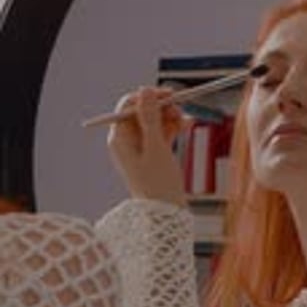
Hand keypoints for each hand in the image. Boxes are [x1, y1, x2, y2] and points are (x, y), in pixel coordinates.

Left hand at [107, 86, 193, 205]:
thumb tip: (145, 91)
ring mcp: (139, 149)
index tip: (169, 94)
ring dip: (170, 117)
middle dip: (162, 108)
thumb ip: (150, 117)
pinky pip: (161, 134)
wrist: (166, 216)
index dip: (148, 97)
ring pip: (154, 122)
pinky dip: (172, 129)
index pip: (128, 106)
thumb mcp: (155, 147)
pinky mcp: (152, 155)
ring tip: (186, 121)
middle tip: (180, 109)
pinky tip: (186, 126)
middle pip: (142, 113)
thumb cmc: (158, 184)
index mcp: (119, 139)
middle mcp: (126, 142)